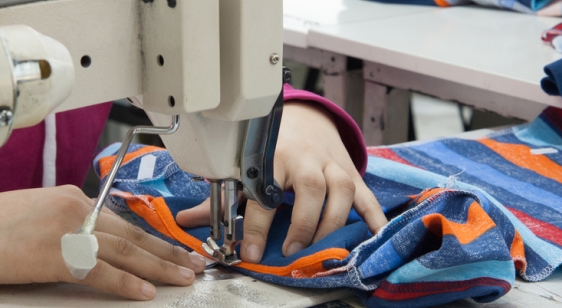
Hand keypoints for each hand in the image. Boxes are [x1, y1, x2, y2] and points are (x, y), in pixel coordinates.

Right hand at [0, 185, 205, 299]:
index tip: (176, 249)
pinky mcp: (54, 254)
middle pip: (134, 234)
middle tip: (195, 265)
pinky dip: (125, 283)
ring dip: (159, 267)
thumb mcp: (41, 215)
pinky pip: (99, 271)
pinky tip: (145, 292)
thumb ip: (74, 225)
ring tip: (184, 278)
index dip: (154, 238)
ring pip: (125, 251)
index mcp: (75, 198)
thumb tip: (99, 244)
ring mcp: (67, 230)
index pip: (125, 221)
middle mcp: (77, 209)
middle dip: (168, 252)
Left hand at [176, 101, 387, 262]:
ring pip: (341, 190)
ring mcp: (332, 165)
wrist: (306, 119)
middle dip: (302, 224)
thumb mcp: (245, 168)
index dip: (256, 225)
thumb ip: (221, 198)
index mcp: (273, 155)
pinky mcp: (352, 173)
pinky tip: (374, 237)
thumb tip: (188, 220)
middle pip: (310, 188)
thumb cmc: (274, 147)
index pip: (264, 193)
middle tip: (292, 252)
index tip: (251, 251)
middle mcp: (305, 158)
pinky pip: (367, 196)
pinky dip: (374, 218)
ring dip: (332, 223)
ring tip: (322, 249)